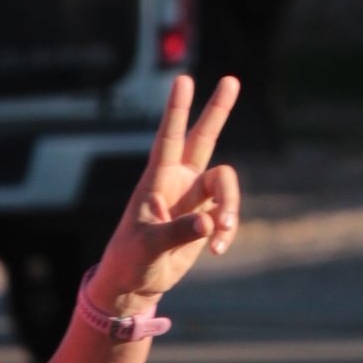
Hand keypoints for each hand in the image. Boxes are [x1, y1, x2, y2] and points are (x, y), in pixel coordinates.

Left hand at [88, 76, 239, 307]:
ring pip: (226, 182)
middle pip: (202, 138)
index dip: (176, 111)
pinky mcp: (207, 215)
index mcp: (156, 180)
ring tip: (220, 235)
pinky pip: (228, 213)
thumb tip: (209, 223)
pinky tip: (217, 249)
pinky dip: (228, 231)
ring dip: (231, 207)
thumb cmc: (130, 260)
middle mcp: (177, 181)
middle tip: (231, 79)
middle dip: (217, 111)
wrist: (135, 282)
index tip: (183, 80)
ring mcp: (194, 197)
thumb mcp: (147, 248)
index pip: (167, 139)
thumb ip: (176, 233)